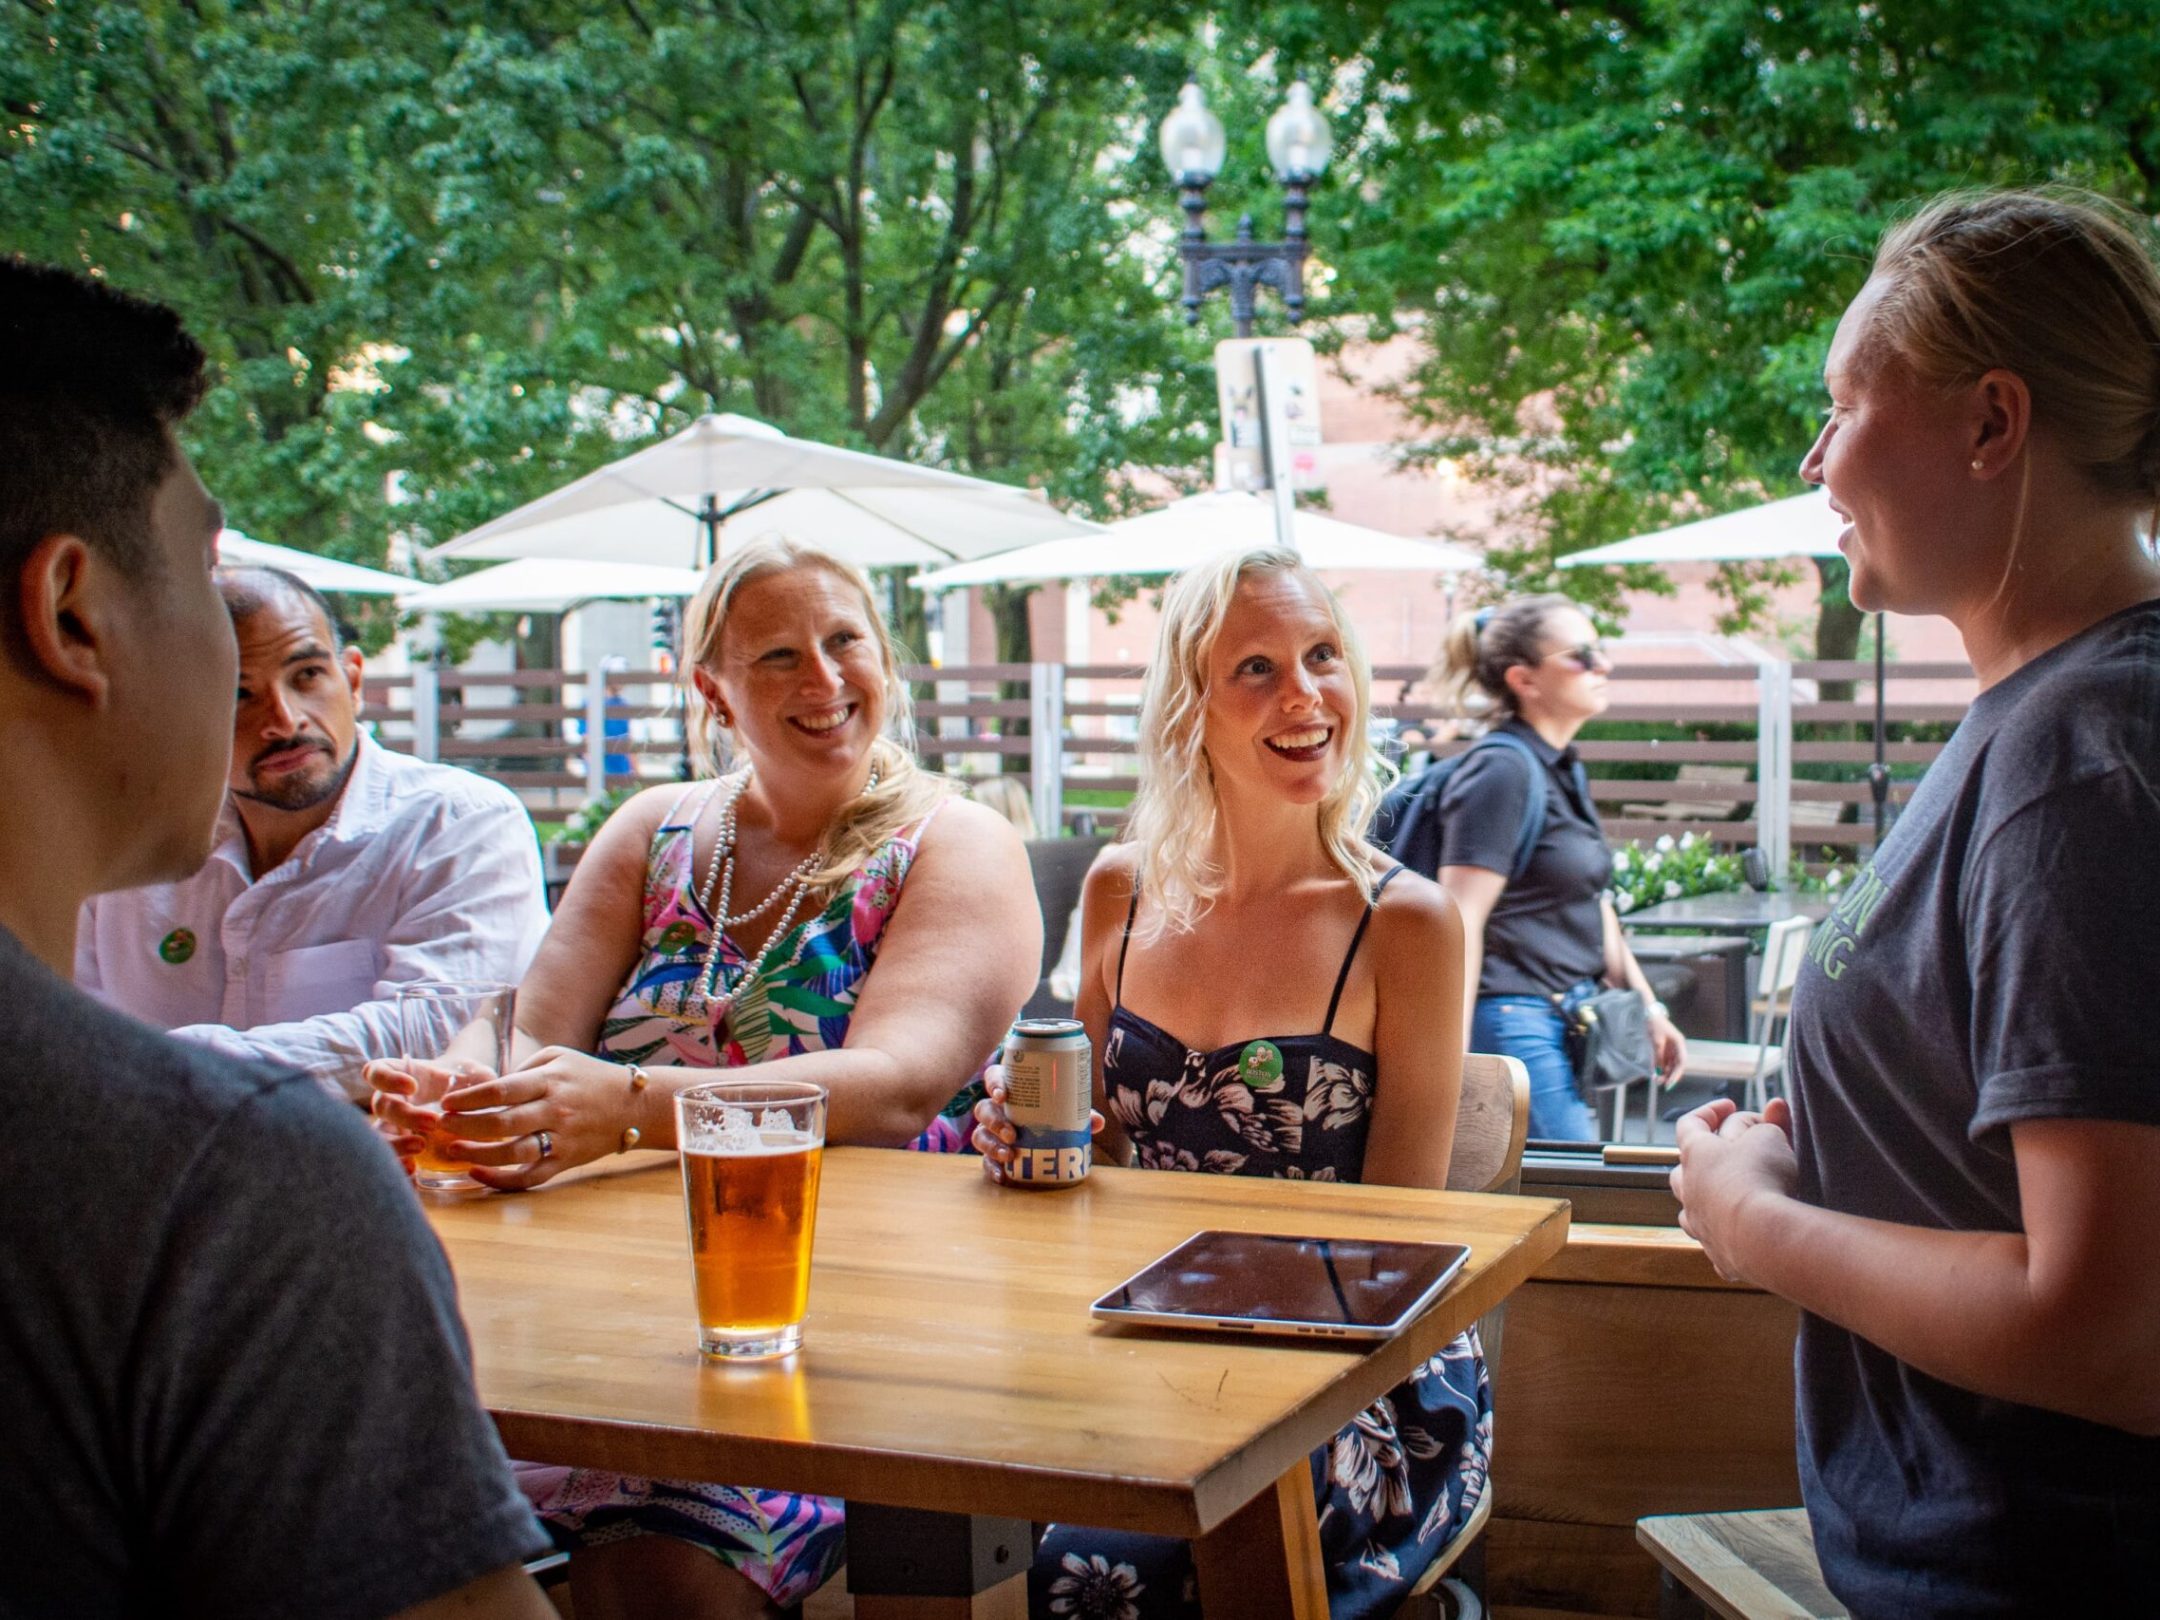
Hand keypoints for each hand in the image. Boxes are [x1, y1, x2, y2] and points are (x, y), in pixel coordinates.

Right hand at [366, 1057, 495, 1179]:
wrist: (467, 1099)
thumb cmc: (467, 1080)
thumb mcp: (474, 1074)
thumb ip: (477, 1081)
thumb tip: (489, 1095)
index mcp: (399, 1075)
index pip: (377, 1073)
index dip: (388, 1079)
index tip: (412, 1086)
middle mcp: (390, 1099)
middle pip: (382, 1106)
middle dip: (405, 1115)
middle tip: (432, 1122)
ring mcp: (391, 1125)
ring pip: (379, 1135)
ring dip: (396, 1143)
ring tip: (420, 1147)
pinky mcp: (398, 1146)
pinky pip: (388, 1157)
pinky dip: (396, 1163)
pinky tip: (413, 1171)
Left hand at [428, 1046, 641, 1191]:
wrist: (633, 1105)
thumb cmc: (590, 1077)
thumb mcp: (559, 1057)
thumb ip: (523, 1069)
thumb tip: (486, 1087)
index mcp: (550, 1081)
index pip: (502, 1090)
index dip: (469, 1098)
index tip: (447, 1102)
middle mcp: (555, 1110)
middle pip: (502, 1123)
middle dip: (465, 1126)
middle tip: (441, 1125)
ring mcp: (562, 1139)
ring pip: (513, 1153)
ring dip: (477, 1154)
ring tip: (453, 1150)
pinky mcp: (566, 1162)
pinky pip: (529, 1177)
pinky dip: (501, 1179)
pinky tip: (478, 1173)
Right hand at [971, 1065, 1103, 1185]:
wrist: (1049, 1146)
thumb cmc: (1053, 1118)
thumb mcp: (1067, 1114)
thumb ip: (1079, 1115)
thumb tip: (1097, 1122)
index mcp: (1012, 1091)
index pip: (994, 1077)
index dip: (995, 1084)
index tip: (1003, 1095)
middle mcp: (996, 1110)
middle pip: (983, 1109)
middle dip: (995, 1121)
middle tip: (1012, 1134)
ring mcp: (990, 1133)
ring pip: (979, 1135)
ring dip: (991, 1144)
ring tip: (1010, 1155)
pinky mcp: (991, 1154)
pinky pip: (984, 1161)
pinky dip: (992, 1168)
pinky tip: (1003, 1175)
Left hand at [1650, 1013, 1686, 1084]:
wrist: (1648, 1013)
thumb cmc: (1654, 1025)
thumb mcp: (1656, 1042)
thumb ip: (1658, 1057)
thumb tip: (1658, 1072)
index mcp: (1679, 1043)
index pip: (1681, 1062)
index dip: (1677, 1074)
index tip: (1669, 1083)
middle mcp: (1676, 1047)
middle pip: (1676, 1065)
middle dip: (1670, 1075)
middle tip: (1661, 1084)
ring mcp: (1670, 1047)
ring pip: (1669, 1064)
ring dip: (1664, 1072)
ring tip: (1656, 1081)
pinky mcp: (1663, 1048)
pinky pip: (1663, 1060)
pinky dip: (1659, 1067)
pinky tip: (1654, 1073)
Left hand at [1670, 1095, 1796, 1281]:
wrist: (1763, 1237)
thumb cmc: (1761, 1178)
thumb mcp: (1769, 1138)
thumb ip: (1766, 1125)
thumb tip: (1769, 1114)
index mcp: (1695, 1155)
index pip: (1690, 1124)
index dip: (1709, 1111)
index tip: (1730, 1105)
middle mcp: (1689, 1191)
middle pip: (1683, 1170)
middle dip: (1703, 1160)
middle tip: (1728, 1156)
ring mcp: (1700, 1226)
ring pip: (1693, 1208)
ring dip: (1709, 1199)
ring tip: (1732, 1197)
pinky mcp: (1719, 1257)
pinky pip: (1718, 1243)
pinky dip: (1729, 1236)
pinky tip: (1746, 1236)